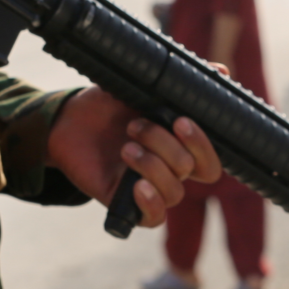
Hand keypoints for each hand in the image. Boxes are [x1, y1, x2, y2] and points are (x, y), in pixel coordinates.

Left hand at [47, 86, 222, 227]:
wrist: (67, 122)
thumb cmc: (108, 104)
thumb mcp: (141, 86)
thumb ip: (179, 81)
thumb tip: (221, 69)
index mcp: (179, 145)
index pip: (208, 159)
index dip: (201, 143)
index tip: (180, 120)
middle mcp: (169, 169)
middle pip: (190, 169)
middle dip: (165, 145)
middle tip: (134, 125)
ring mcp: (149, 186)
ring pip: (174, 191)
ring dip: (151, 166)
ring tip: (125, 147)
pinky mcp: (127, 204)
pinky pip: (154, 219)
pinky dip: (151, 203)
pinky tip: (136, 185)